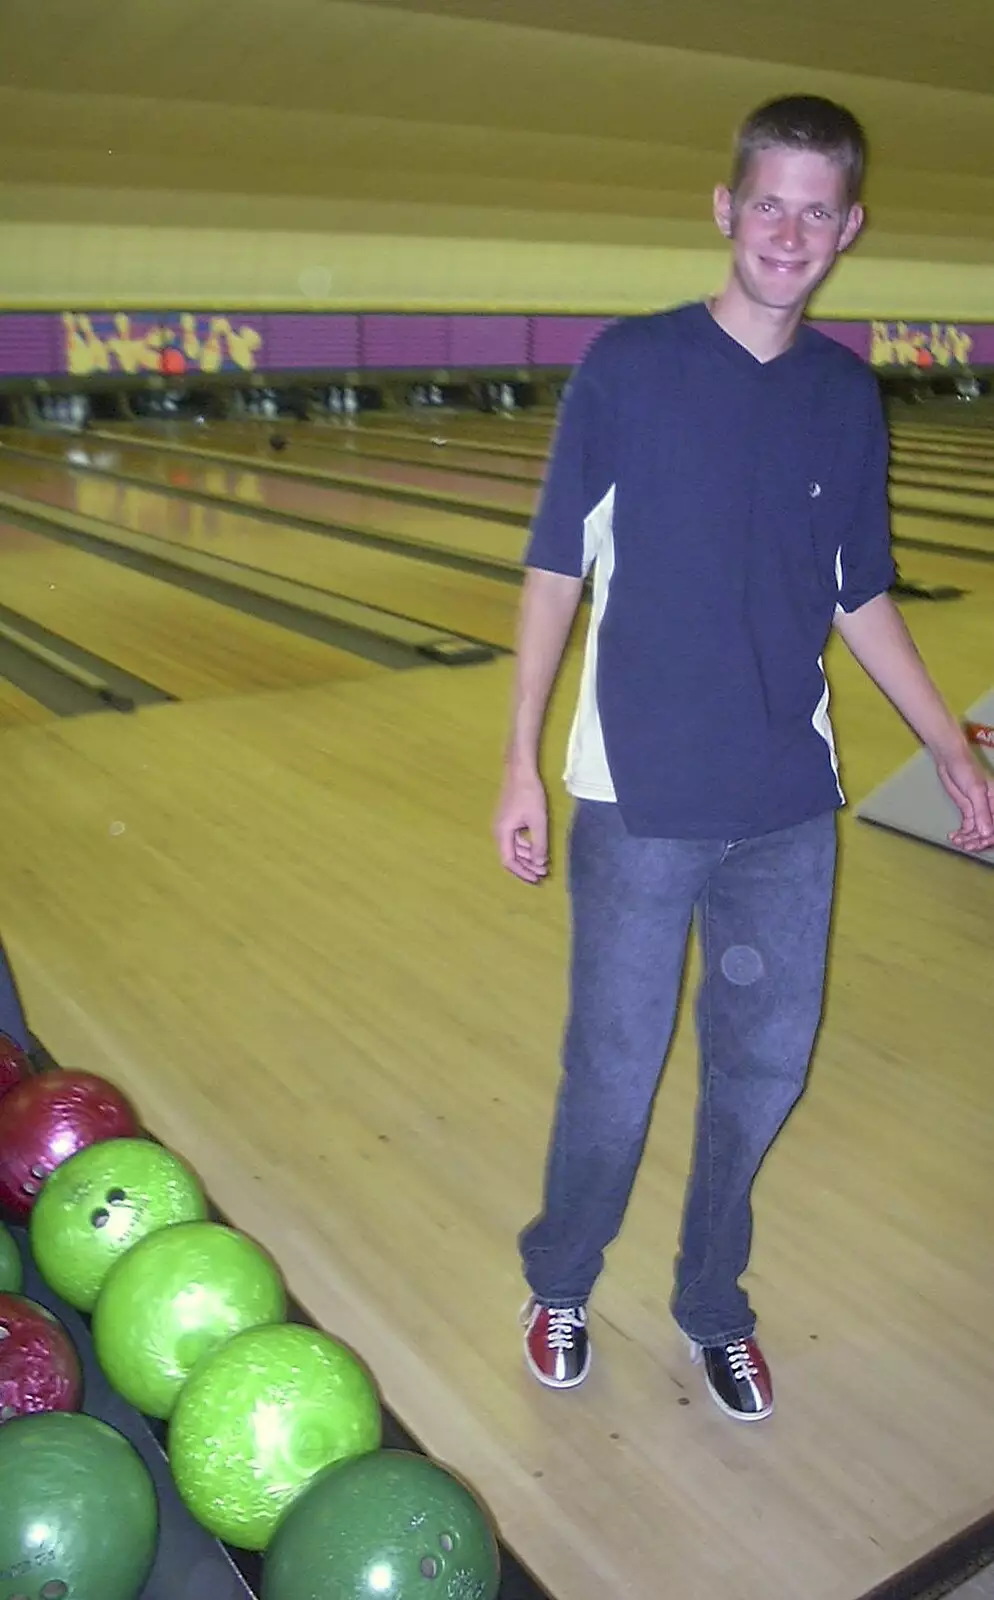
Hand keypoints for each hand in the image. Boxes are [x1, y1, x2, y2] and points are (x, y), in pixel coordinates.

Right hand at [494, 766, 548, 882]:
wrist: (520, 771)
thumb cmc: (529, 794)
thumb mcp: (538, 821)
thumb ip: (539, 844)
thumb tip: (539, 864)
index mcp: (502, 833)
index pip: (509, 861)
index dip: (522, 872)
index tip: (535, 879)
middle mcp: (499, 831)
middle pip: (511, 856)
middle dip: (527, 866)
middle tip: (543, 874)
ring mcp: (503, 825)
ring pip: (514, 848)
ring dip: (528, 857)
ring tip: (543, 863)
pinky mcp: (508, 820)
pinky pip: (516, 839)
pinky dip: (526, 846)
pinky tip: (538, 849)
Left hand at [934, 739, 993, 852]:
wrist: (950, 760)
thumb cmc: (966, 771)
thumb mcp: (975, 791)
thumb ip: (982, 812)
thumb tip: (986, 834)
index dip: (991, 837)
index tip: (980, 843)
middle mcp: (991, 808)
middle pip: (989, 830)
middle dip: (979, 840)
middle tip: (966, 845)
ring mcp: (979, 810)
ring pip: (978, 830)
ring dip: (968, 838)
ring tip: (956, 841)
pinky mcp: (968, 811)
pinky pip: (968, 827)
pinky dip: (962, 833)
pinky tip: (953, 836)